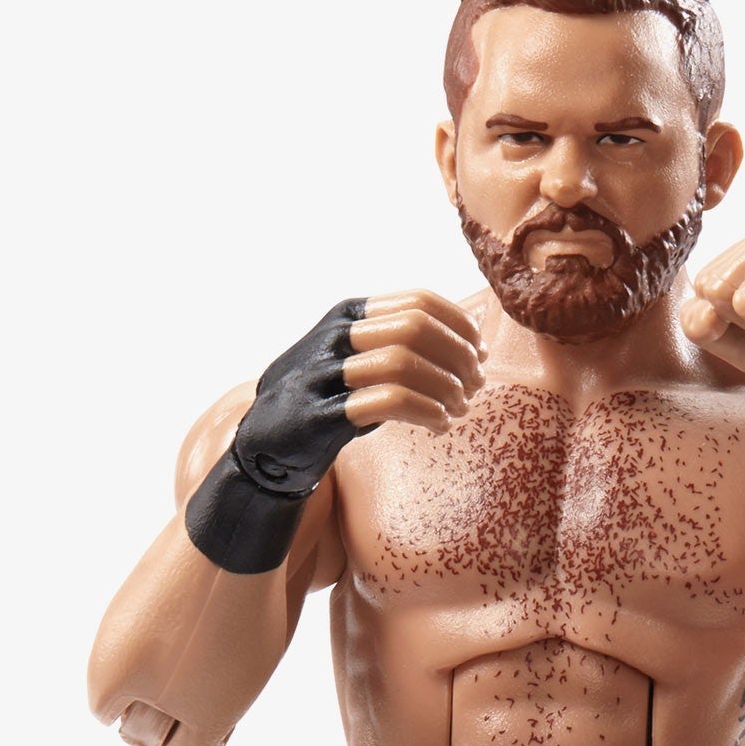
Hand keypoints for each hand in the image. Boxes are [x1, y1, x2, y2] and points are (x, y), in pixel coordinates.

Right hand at [340, 290, 485, 434]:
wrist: (263, 444)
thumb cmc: (330, 402)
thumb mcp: (362, 363)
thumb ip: (402, 347)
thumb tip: (474, 341)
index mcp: (351, 315)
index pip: (418, 301)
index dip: (460, 324)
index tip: (481, 353)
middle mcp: (337, 335)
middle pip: (414, 326)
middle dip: (458, 355)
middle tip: (475, 386)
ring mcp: (327, 373)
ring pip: (402, 361)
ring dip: (446, 387)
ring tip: (460, 408)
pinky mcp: (326, 413)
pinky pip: (390, 401)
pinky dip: (427, 411)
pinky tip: (439, 426)